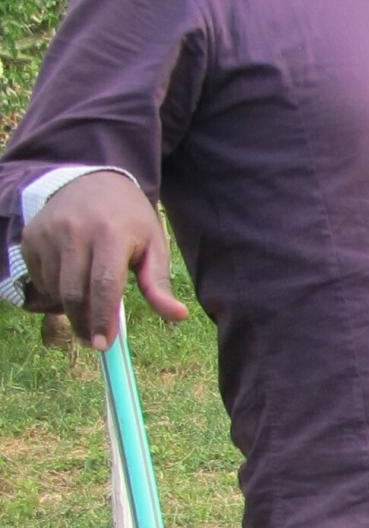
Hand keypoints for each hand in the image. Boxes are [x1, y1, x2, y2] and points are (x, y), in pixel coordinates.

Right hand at [20, 171, 189, 349]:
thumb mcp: (153, 244)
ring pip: (55, 288)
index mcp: (110, 233)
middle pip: (74, 292)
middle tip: (95, 340)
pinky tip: (72, 280)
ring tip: (89, 300)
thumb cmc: (130, 219)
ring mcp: (47, 233)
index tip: (103, 345)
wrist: (92, 182)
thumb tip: (178, 316)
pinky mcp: (30, 236)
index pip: (103, 284)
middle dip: (84, 323)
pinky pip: (40, 277)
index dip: (102, 318)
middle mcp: (73, 231)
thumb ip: (158, 283)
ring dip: (71, 305)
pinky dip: (55, 290)